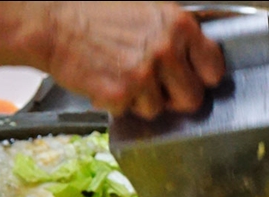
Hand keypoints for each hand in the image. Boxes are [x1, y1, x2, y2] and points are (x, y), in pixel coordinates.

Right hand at [41, 2, 224, 119]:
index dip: (202, 78)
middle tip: (155, 88)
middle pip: (192, 98)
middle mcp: (166, 49)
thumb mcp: (146, 10)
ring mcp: (144, 74)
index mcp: (178, 25)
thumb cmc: (96, 17)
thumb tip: (193, 62)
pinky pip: (130, 113)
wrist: (54, 27)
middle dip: (174, 98)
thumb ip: (173, 33)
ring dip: (141, 102)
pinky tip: (106, 83)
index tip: (192, 80)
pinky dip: (118, 105)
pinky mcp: (122, 94)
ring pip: (159, 110)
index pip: (214, 67)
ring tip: (122, 79)